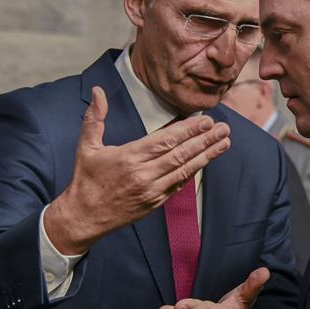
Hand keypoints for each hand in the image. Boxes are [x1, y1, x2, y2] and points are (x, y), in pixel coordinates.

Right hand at [44, 86, 230, 254]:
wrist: (85, 217)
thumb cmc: (87, 179)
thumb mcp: (87, 146)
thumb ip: (94, 118)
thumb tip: (98, 91)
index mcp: (128, 158)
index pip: (165, 141)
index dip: (188, 130)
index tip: (205, 120)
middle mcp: (143, 175)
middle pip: (181, 155)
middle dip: (205, 140)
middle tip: (224, 128)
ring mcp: (152, 191)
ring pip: (185, 171)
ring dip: (207, 156)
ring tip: (225, 142)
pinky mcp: (156, 203)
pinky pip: (179, 185)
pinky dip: (194, 172)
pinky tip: (207, 160)